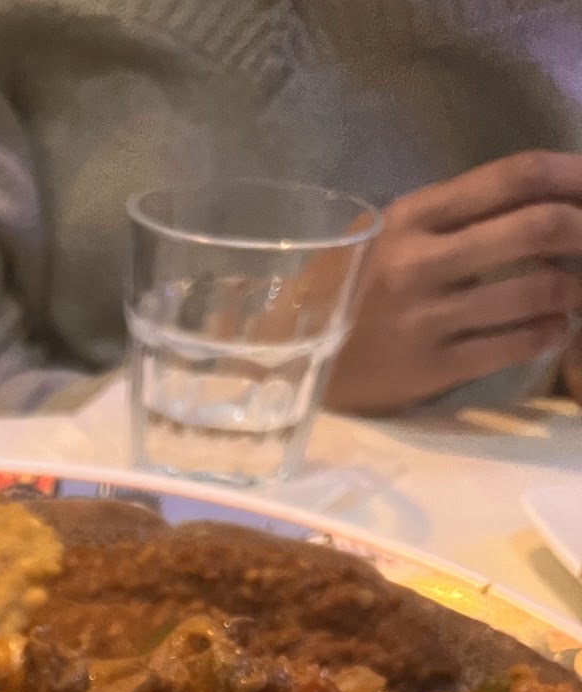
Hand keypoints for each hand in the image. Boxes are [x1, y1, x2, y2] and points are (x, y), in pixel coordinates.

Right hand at [326, 151, 581, 414]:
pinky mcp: (429, 370)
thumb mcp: (388, 239)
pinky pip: (514, 344)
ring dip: (575, 289)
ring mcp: (425, 318)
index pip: (514, 176)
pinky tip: (552, 329)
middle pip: (537, 228)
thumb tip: (539, 204)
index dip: (574, 174)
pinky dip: (549, 333)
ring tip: (577, 292)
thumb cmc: (345, 295)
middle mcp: (420, 261)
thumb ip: (453, 219)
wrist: (286, 365)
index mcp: (412, 216)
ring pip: (536, 291)